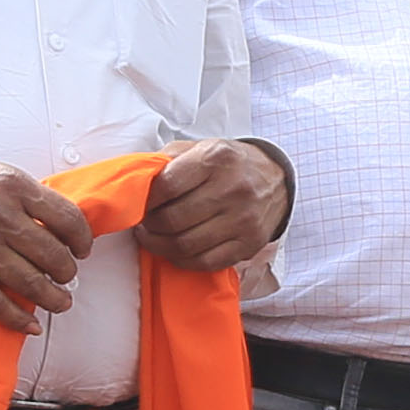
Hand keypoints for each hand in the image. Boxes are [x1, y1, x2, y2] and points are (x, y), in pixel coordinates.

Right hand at [0, 151, 92, 324]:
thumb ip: (23, 195)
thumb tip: (57, 222)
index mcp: (12, 184)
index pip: (68, 218)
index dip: (82, 239)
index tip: (82, 250)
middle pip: (54, 256)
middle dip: (68, 273)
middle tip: (67, 277)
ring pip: (32, 284)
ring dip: (54, 299)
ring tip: (60, 302)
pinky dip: (19, 320)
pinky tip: (31, 324)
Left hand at [144, 135, 291, 273]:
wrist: (274, 179)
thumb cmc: (227, 164)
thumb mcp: (198, 148)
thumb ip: (166, 162)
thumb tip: (135, 185)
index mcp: (215, 159)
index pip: (165, 187)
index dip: (144, 200)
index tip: (140, 204)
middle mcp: (232, 188)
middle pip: (172, 220)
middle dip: (149, 225)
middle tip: (145, 223)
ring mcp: (243, 220)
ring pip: (185, 246)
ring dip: (160, 246)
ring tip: (154, 237)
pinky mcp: (249, 244)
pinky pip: (205, 262)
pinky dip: (183, 260)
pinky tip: (175, 250)